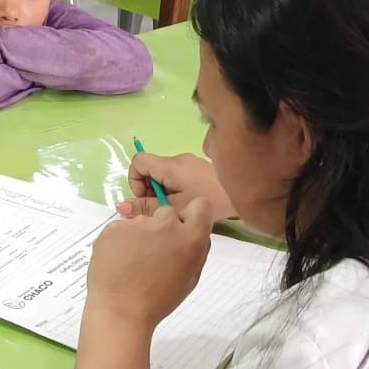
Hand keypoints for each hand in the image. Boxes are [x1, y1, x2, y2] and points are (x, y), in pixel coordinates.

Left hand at [85, 198, 213, 331]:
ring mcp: (137, 224)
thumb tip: (192, 233)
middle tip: (154, 253)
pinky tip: (118, 261)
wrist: (120, 310)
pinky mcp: (113, 228)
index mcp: (190, 237)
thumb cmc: (158, 300)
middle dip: (164, 228)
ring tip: (132, 262)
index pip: (200, 205)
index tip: (184, 228)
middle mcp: (166, 224)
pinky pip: (121, 229)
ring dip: (140, 235)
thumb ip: (195, 250)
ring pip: (142, 222)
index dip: (192, 216)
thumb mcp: (190, 277)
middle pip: (168, 213)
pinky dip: (120, 240)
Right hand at [118, 153, 235, 222]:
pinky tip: (188, 203)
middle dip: (148, 189)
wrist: (248, 193)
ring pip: (163, 174)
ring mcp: (190, 163)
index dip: (135, 179)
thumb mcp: (175, 208)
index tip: (145, 198)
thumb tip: (121, 207)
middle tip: (160, 208)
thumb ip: (147, 207)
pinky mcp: (199, 169)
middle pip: (150, 169)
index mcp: (170, 166)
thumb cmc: (210, 200)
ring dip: (162, 191)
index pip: (138, 161)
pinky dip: (174, 189)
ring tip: (176, 208)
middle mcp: (178, 160)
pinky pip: (176, 176)